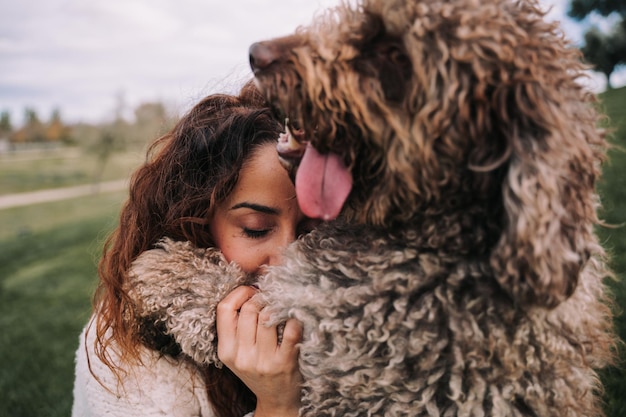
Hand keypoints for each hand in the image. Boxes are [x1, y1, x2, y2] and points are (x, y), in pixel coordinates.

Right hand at [217, 286, 302, 416]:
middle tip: (270, 298)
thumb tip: (251, 288)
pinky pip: (290, 330)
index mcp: (226, 351)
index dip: (239, 293)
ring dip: (277, 306)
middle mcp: (242, 357)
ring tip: (282, 307)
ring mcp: (263, 361)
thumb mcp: (237, 352)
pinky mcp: (285, 363)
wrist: (277, 400)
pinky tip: (295, 318)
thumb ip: (237, 326)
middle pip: (248, 309)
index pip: (224, 309)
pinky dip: (294, 319)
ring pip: (268, 315)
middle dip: (261, 298)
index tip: (251, 291)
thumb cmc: (258, 369)